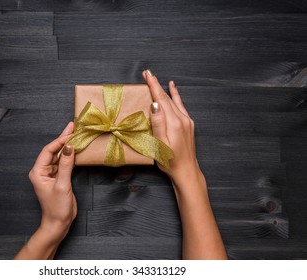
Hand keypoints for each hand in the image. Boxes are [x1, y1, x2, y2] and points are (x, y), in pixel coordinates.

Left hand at [28, 122, 76, 242]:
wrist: (58, 223)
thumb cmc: (57, 208)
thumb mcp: (62, 185)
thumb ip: (65, 165)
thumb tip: (69, 147)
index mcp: (38, 172)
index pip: (48, 151)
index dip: (60, 141)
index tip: (71, 133)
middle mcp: (42, 171)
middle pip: (53, 150)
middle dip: (63, 139)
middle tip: (73, 125)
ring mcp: (51, 174)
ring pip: (59, 155)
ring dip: (67, 146)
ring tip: (76, 133)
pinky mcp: (59, 178)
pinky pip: (64, 163)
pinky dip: (70, 155)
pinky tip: (76, 148)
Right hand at [142, 70, 204, 188]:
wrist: (186, 170)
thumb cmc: (170, 161)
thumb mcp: (160, 144)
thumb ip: (158, 123)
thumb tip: (155, 104)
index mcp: (174, 123)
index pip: (161, 99)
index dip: (153, 85)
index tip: (147, 74)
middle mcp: (182, 119)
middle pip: (167, 98)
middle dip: (156, 84)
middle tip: (147, 73)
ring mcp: (187, 120)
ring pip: (173, 100)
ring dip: (164, 88)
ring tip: (156, 78)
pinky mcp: (188, 124)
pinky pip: (180, 105)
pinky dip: (175, 95)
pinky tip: (173, 87)